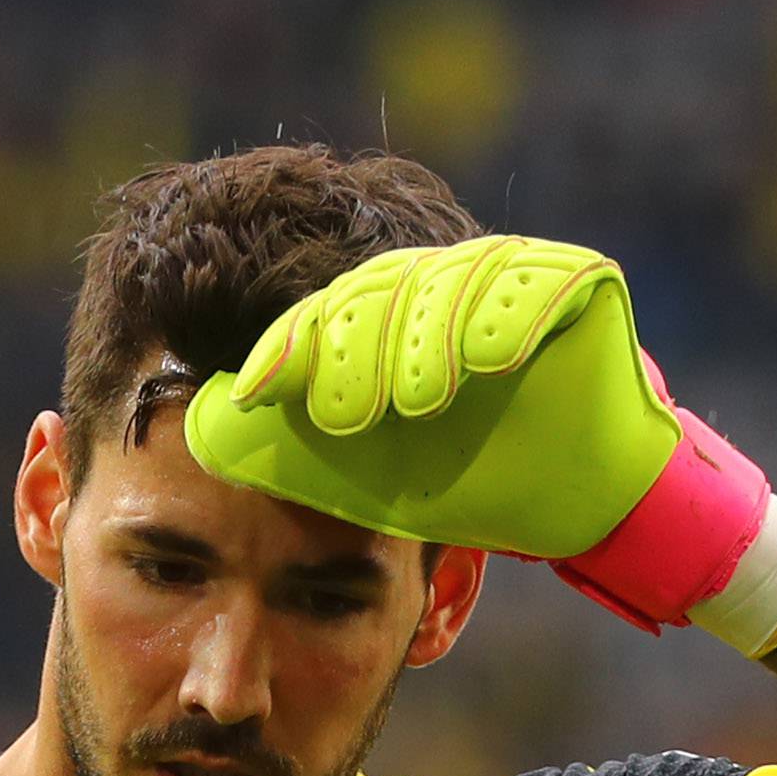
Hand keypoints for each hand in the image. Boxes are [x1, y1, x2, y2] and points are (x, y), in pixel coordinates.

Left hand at [184, 234, 771, 633]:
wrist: (571, 504)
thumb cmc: (465, 485)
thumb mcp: (358, 475)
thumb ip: (284, 447)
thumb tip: (197, 423)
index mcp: (387, 313)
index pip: (329, 316)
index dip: (294, 348)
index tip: (262, 388)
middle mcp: (444, 279)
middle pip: (387, 292)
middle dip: (361, 350)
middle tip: (350, 414)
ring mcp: (512, 271)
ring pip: (457, 282)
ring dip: (432, 339)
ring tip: (417, 403)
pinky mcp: (578, 278)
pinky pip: (545, 281)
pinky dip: (517, 315)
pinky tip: (495, 360)